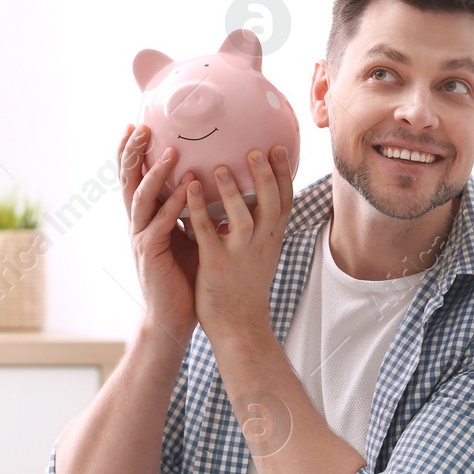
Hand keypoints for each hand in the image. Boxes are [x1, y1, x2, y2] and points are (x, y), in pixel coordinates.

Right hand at [121, 123, 200, 346]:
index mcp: (146, 217)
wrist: (175, 315)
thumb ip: (192, 209)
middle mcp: (138, 224)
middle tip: (140, 127)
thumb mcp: (189, 233)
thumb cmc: (186, 273)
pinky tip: (189, 187)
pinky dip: (174, 204)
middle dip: (132, 153)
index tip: (137, 124)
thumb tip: (211, 182)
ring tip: (171, 151)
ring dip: (156, 174)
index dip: (132, 152)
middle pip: (128, 181)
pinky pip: (161, 224)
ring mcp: (141, 238)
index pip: (135, 178)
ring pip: (141, 199)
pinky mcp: (151, 254)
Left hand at [184, 145, 293, 341]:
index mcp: (271, 239)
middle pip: (270, 203)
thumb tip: (255, 201)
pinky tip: (189, 189)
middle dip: (265, 175)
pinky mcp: (215, 264)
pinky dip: (198, 209)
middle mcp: (261, 244)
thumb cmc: (246, 288)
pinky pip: (206, 232)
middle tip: (255, 150)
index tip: (276, 148)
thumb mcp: (262, 254)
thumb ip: (260, 228)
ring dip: (231, 191)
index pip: (284, 201)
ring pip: (241, 217)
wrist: (239, 325)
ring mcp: (239, 254)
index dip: (282, 174)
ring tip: (221, 166)